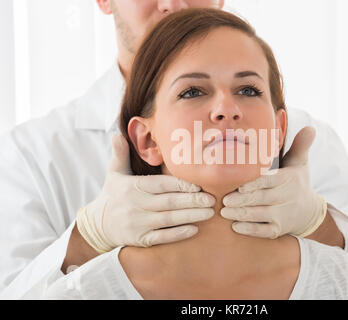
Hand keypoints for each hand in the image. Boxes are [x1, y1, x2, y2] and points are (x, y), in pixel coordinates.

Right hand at [76, 134, 214, 252]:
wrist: (98, 225)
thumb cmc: (113, 195)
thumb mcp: (114, 172)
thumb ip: (119, 153)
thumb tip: (116, 134)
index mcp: (132, 186)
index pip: (160, 184)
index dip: (180, 184)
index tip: (198, 184)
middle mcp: (135, 205)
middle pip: (168, 202)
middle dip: (192, 201)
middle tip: (211, 199)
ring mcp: (137, 224)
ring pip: (168, 220)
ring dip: (191, 216)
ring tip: (209, 212)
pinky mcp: (140, 239)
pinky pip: (161, 237)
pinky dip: (178, 234)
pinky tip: (194, 229)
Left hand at [220, 127, 326, 238]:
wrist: (309, 211)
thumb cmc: (297, 183)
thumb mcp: (300, 164)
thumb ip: (300, 146)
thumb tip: (310, 128)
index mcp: (288, 180)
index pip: (270, 181)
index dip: (255, 184)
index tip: (239, 186)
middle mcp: (287, 198)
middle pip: (262, 199)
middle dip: (242, 200)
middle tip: (225, 200)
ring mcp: (283, 216)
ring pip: (260, 216)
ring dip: (241, 215)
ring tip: (224, 212)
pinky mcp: (279, 230)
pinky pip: (263, 231)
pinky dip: (249, 230)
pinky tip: (235, 226)